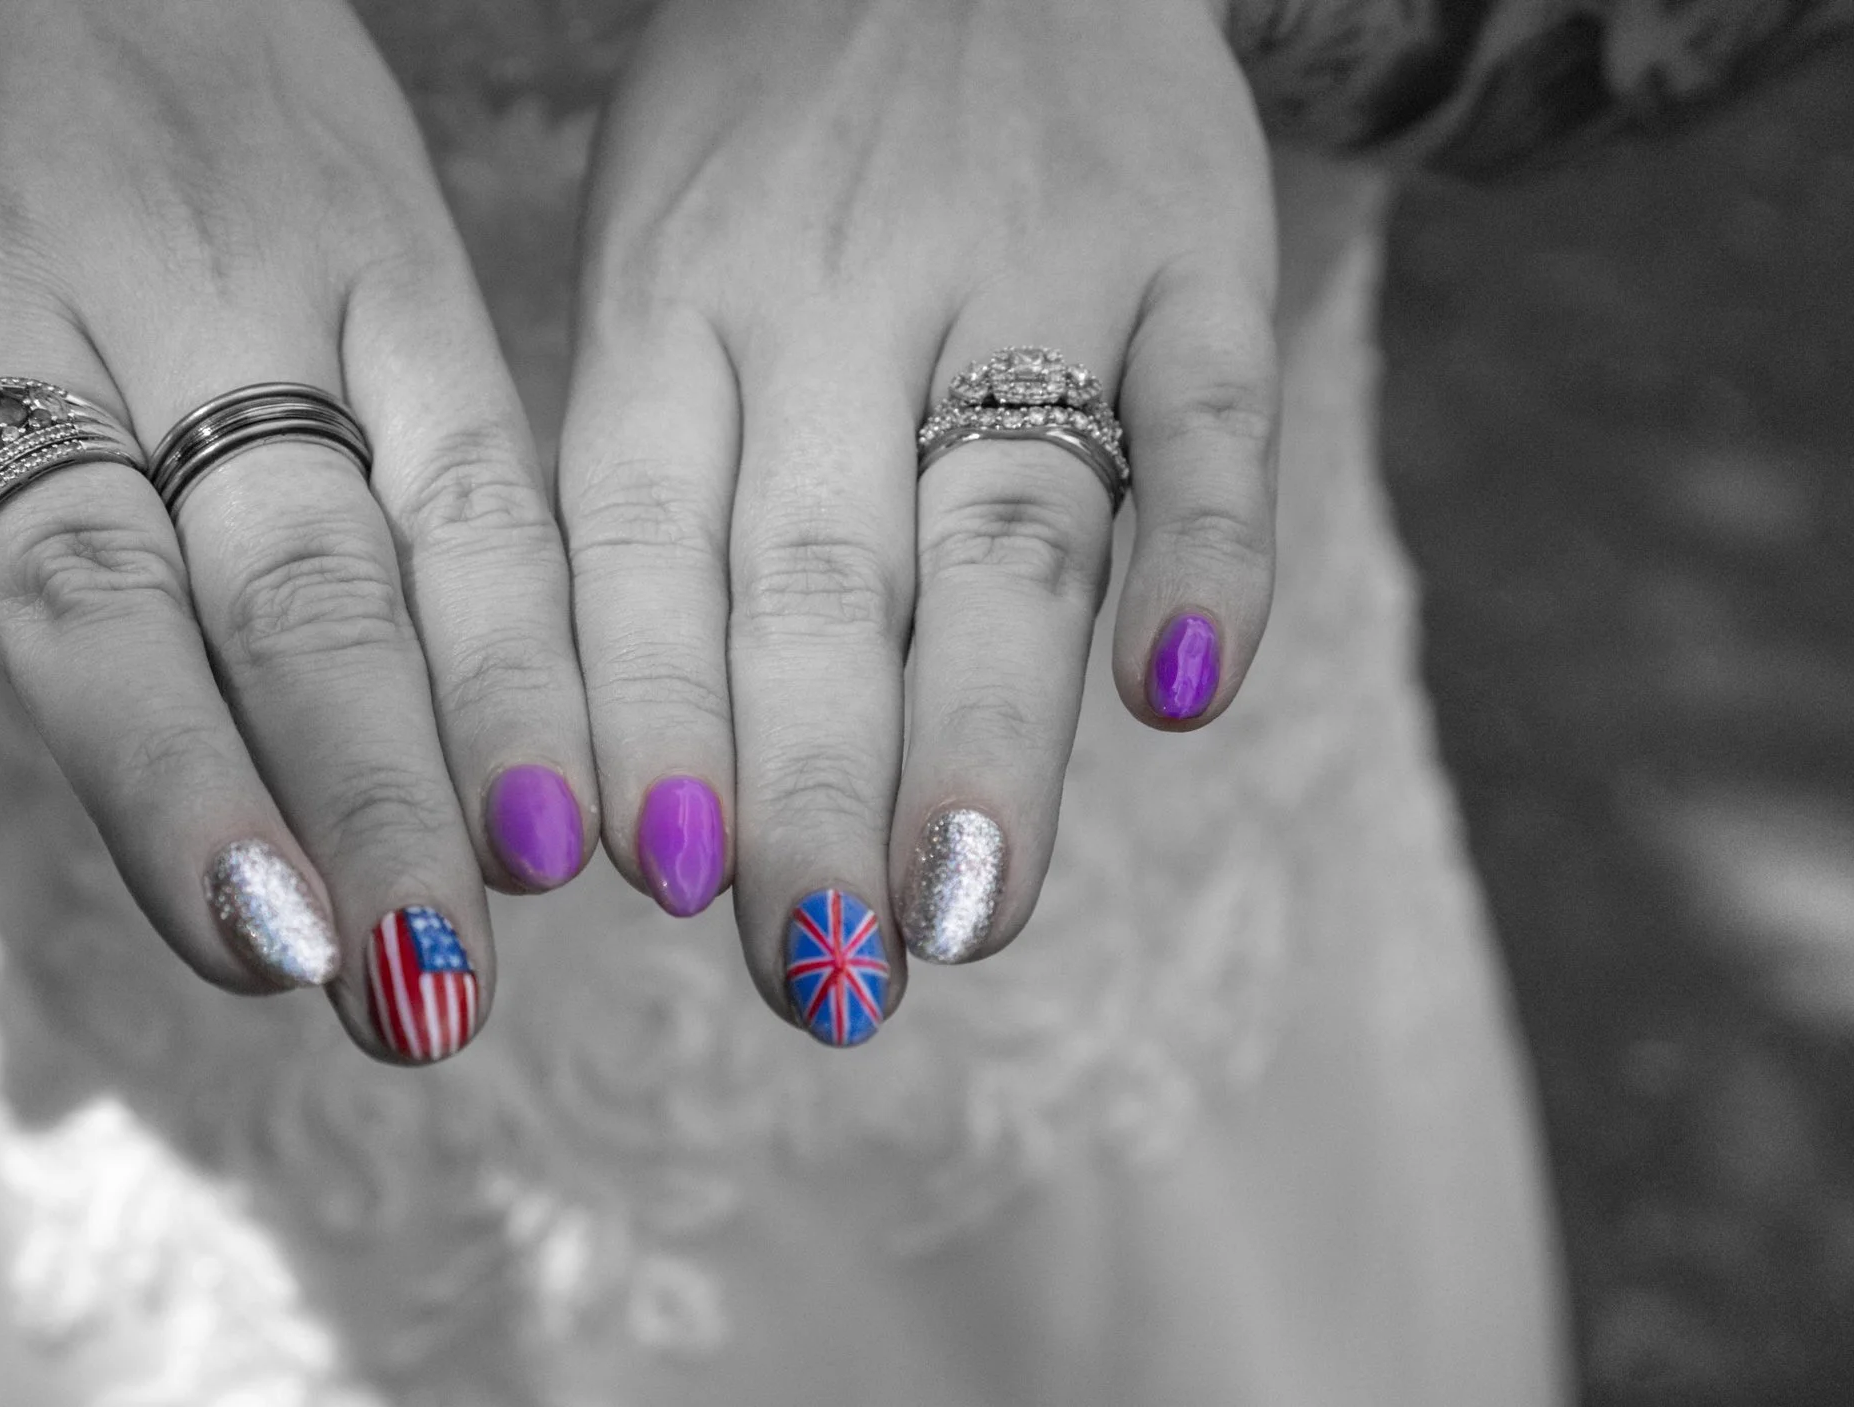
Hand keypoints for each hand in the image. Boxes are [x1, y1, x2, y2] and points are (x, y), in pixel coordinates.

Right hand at [0, 0, 595, 1060]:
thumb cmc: (198, 79)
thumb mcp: (353, 200)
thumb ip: (406, 427)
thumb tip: (514, 721)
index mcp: (363, 272)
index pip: (469, 521)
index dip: (516, 699)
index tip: (560, 868)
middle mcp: (193, 302)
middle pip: (301, 589)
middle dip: (375, 798)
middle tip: (429, 987)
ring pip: (88, 572)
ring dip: (171, 769)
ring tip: (255, 940)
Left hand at [563, 0, 1277, 1041]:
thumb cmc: (775, 140)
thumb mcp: (656, 249)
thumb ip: (662, 477)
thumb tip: (643, 780)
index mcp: (678, 305)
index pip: (650, 545)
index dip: (651, 712)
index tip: (651, 881)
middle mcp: (841, 300)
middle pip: (820, 577)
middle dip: (811, 791)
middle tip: (818, 976)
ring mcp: (1030, 273)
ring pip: (1001, 519)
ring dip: (985, 723)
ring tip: (969, 905)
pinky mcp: (1191, 252)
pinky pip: (1210, 405)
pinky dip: (1208, 542)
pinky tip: (1187, 686)